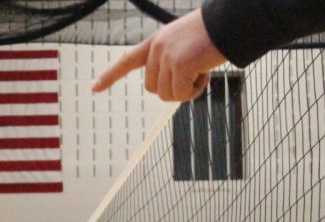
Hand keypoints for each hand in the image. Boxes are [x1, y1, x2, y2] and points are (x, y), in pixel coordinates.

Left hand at [92, 8, 227, 101]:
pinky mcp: (180, 65)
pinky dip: (195, 92)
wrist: (231, 23)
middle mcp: (157, 48)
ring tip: (202, 71)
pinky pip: (181, 95)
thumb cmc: (214, 35)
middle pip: (154, 88)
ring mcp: (167, 56)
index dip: (111, 75)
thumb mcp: (185, 44)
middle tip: (195, 74)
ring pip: (167, 95)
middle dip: (174, 88)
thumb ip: (171, 62)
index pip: (127, 60)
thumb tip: (170, 90)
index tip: (94, 88)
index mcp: (156, 41)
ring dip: (186, 91)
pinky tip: (206, 73)